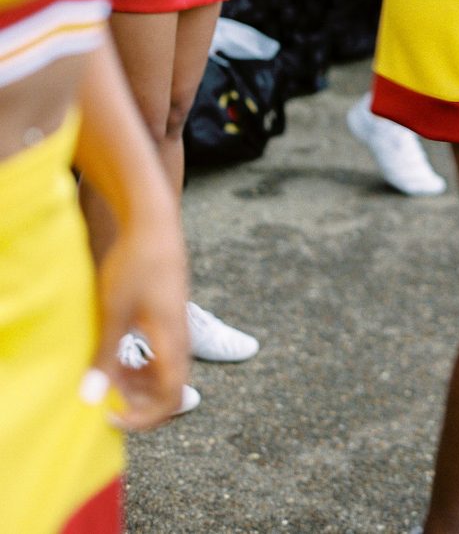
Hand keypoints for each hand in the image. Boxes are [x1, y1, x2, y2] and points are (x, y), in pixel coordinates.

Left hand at [86, 217, 189, 431]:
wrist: (154, 224)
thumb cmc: (135, 265)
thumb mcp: (113, 314)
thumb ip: (105, 357)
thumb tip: (92, 398)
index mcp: (172, 341)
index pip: (169, 398)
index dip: (143, 418)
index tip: (111, 416)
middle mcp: (180, 337)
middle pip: (170, 389)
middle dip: (138, 402)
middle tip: (106, 396)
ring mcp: (177, 325)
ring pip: (166, 372)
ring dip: (140, 383)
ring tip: (110, 374)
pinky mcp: (170, 315)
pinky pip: (163, 353)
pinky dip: (144, 364)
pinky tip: (122, 352)